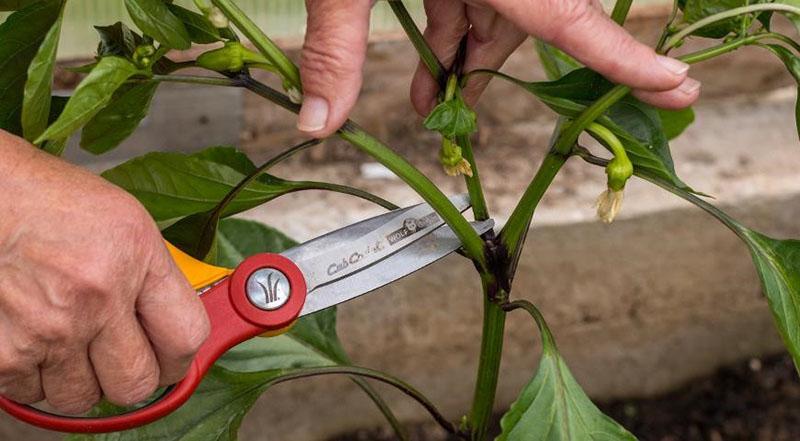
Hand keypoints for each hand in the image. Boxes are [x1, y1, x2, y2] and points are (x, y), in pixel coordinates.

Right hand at [0, 131, 209, 413]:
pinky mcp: (4, 353)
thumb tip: (170, 325)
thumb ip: (152, 277)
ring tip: (68, 340)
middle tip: (117, 357)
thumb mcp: (124, 223)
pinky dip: (32, 374)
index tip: (169, 358)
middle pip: (137, 384)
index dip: (179, 357)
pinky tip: (33, 337)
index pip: (185, 339)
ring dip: (77, 378)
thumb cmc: (48, 202)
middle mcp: (97, 297)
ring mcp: (49, 329)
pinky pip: (31, 392)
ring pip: (81, 398)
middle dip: (130, 376)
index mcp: (136, 258)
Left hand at [297, 0, 699, 136]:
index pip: (569, 18)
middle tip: (455, 118)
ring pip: (498, 9)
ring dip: (462, 55)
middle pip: (529, 21)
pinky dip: (450, 23)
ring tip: (427, 100)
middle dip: (487, 70)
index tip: (678, 86)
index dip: (624, 58)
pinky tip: (425, 62)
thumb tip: (320, 125)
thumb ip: (334, 48)